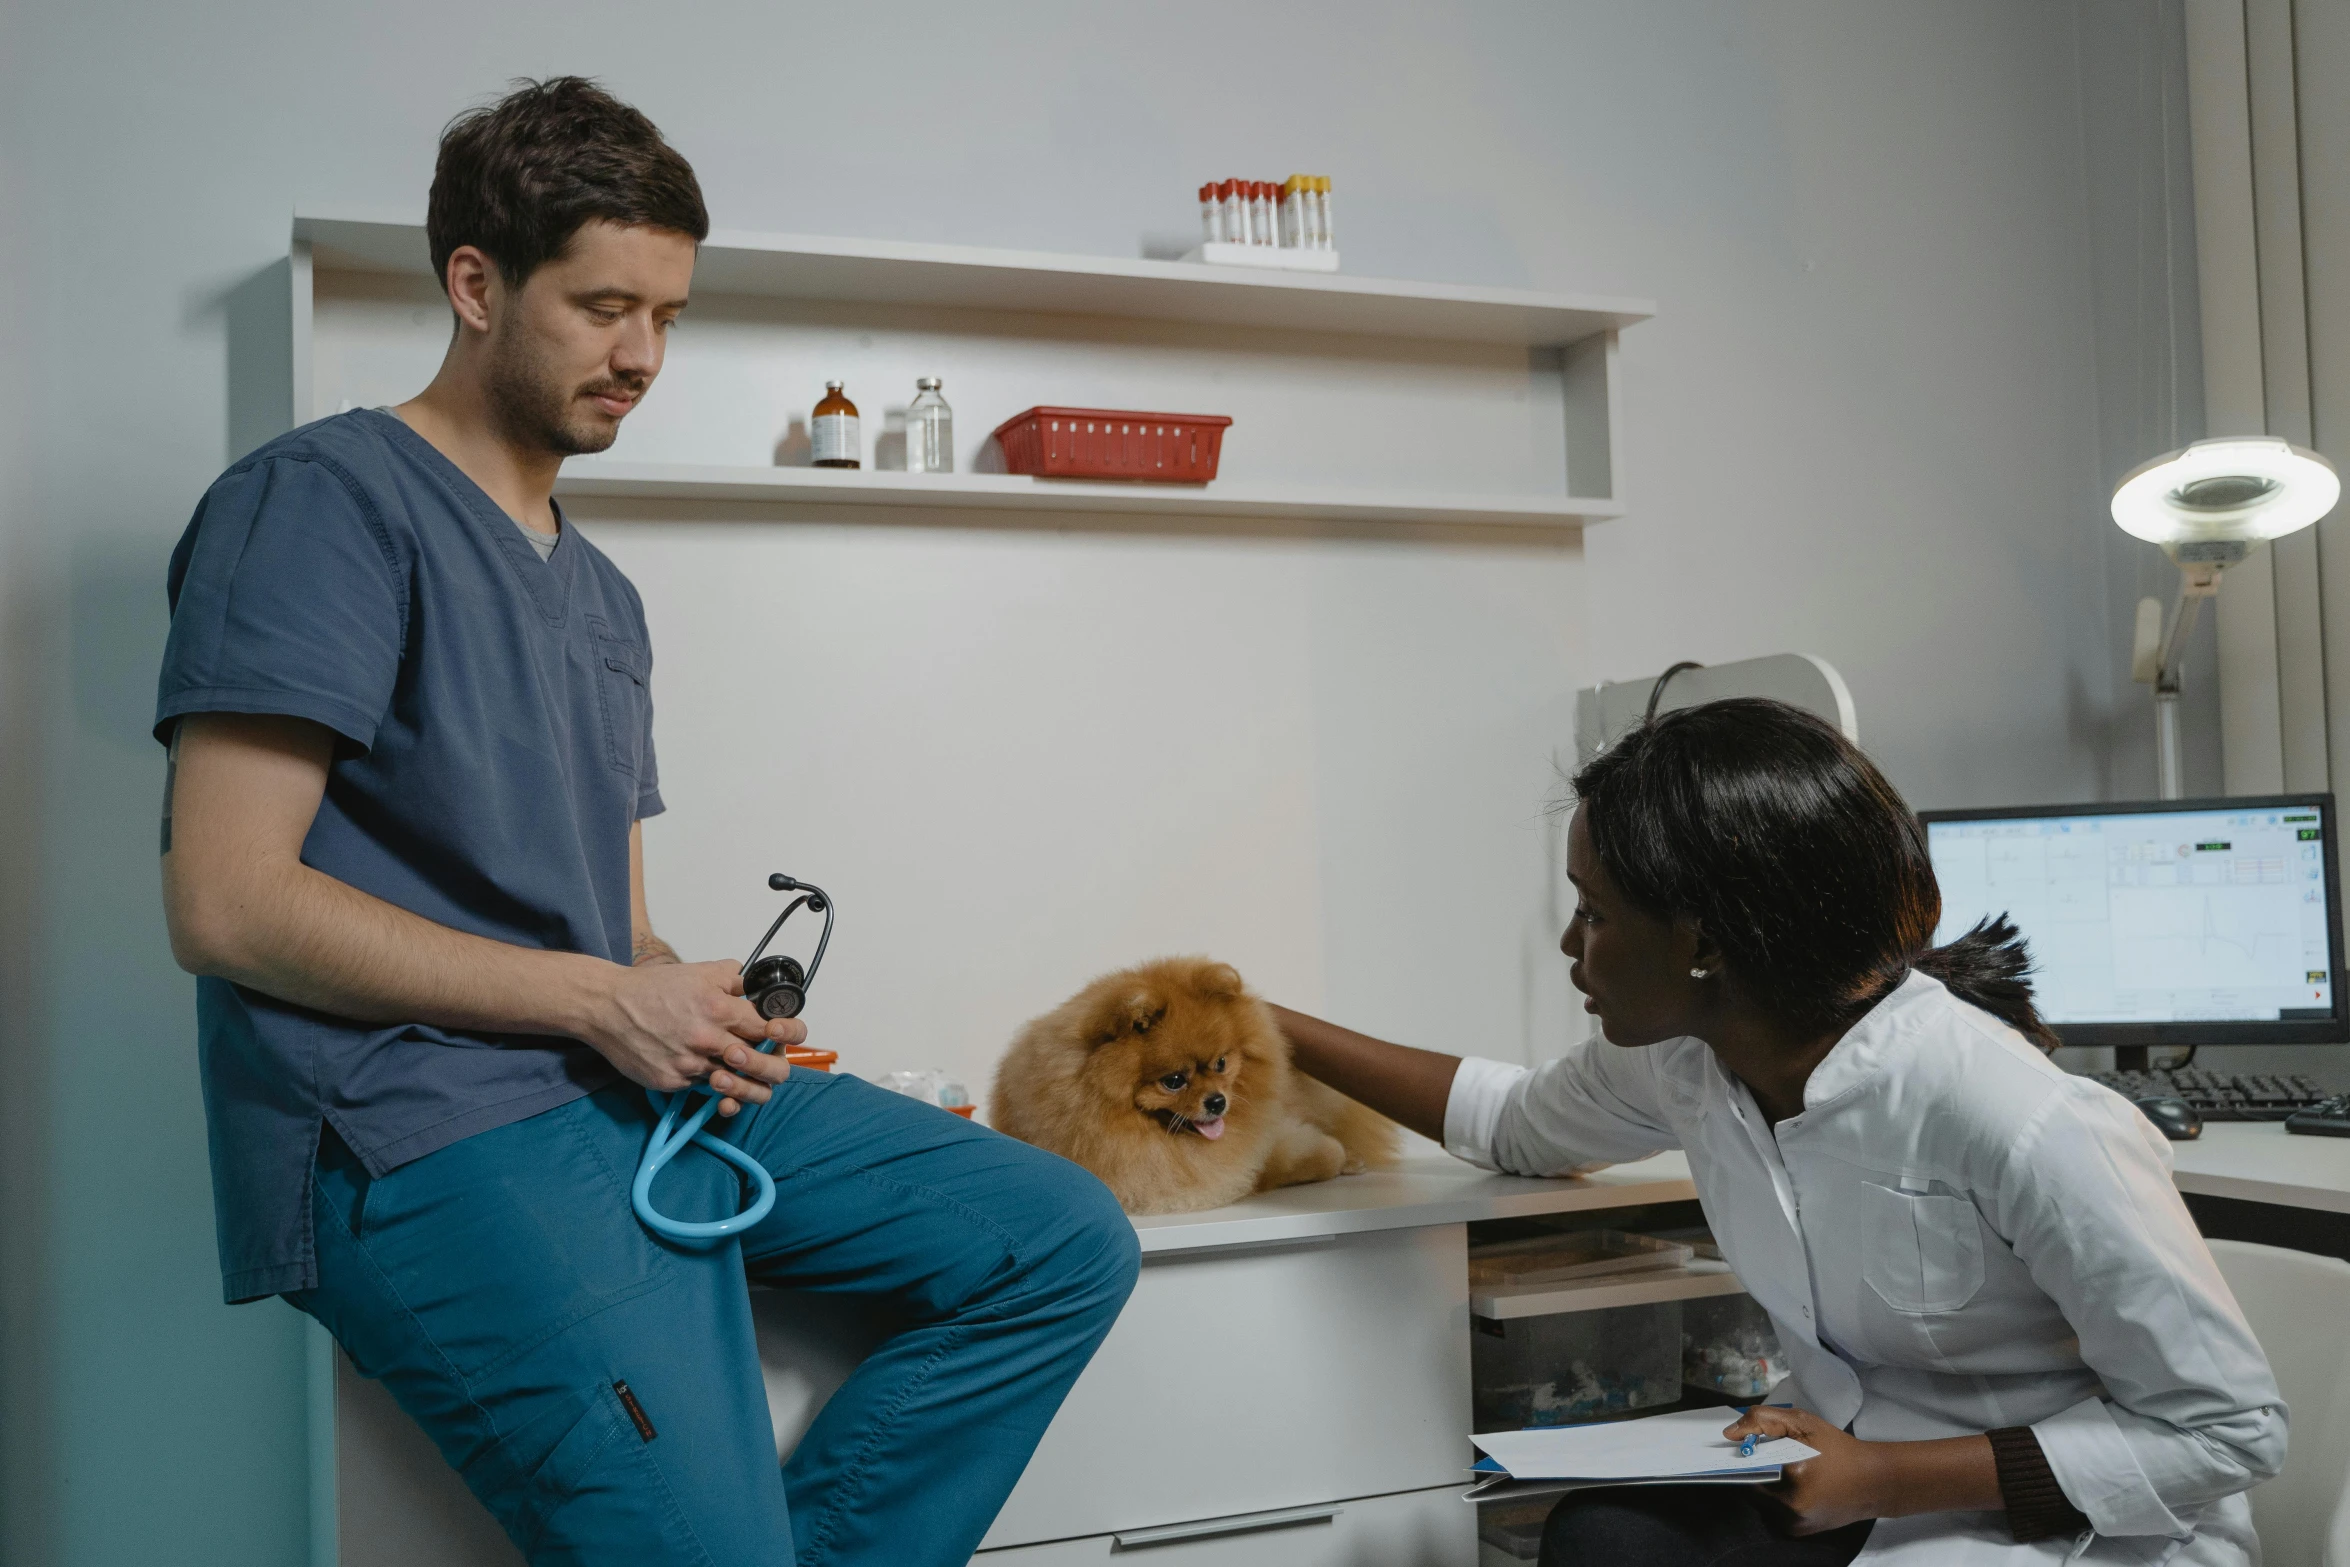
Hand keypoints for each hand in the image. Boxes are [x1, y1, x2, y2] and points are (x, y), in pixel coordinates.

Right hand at [578, 958, 807, 1114]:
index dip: (780, 1035)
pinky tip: (699, 1069)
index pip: (768, 1030)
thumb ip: (732, 978)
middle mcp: (707, 1039)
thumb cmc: (650, 989)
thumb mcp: (698, 972)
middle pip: (759, 1065)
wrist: (606, 1007)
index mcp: (718, 1009)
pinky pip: (699, 1086)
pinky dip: (703, 1080)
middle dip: (772, 1068)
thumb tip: (755, 983)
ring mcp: (689, 1064)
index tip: (778, 1036)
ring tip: (739, 1074)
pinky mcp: (671, 1081)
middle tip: (770, 1065)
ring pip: (731, 1083)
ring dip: (739, 1080)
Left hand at [1723, 1406, 1886, 1536]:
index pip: (1747, 1467)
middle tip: (1772, 1456)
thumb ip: (1763, 1421)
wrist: (1875, 1482)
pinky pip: (1773, 1512)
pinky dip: (1776, 1497)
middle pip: (1752, 1485)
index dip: (1742, 1456)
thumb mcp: (1803, 1423)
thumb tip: (1729, 1433)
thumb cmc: (1840, 1449)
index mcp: (1794, 1477)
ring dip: (1765, 1484)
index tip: (1742, 1447)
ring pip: (1760, 1500)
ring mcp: (1795, 1524)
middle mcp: (1791, 1508)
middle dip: (1757, 1470)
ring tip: (1788, 1470)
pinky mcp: (1799, 1532)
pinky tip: (1795, 1484)